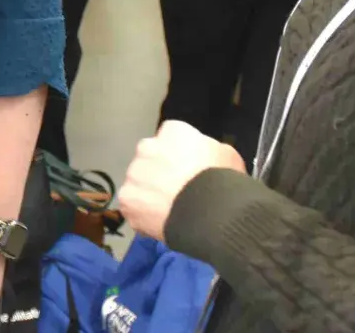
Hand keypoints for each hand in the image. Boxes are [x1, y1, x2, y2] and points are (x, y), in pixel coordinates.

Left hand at [120, 120, 245, 241]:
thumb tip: (204, 158)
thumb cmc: (221, 180)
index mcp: (172, 132)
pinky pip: (134, 207)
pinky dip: (143, 215)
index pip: (170, 139)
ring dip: (149, 193)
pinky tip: (161, 222)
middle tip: (177, 191)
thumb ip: (208, 150)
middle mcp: (147, 147)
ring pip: (139, 183)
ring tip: (170, 210)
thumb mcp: (228, 155)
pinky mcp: (126, 199)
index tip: (187, 171)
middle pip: (150, 158)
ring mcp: (134, 174)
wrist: (208, 212)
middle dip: (159, 172)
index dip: (179, 157)